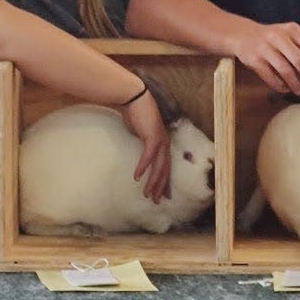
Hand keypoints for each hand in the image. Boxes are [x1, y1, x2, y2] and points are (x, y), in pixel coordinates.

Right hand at [120, 89, 170, 203]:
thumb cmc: (135, 114)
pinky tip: (137, 177)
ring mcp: (160, 140)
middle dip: (160, 186)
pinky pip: (148, 156)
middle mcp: (164, 143)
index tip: (162, 195)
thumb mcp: (139, 133)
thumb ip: (142, 144)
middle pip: (165, 170)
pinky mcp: (153, 136)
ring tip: (148, 194)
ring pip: (159, 166)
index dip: (164, 182)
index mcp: (162, 143)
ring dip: (153, 181)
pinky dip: (143, 167)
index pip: (165, 166)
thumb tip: (139, 156)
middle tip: (155, 201)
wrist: (133, 98)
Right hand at [231, 21, 299, 94]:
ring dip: (295, 83)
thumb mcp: (288, 34)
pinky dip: (279, 85)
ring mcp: (264, 48)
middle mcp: (278, 37)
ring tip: (299, 90)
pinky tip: (285, 89)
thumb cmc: (272, 37)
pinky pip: (270, 77)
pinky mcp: (254, 60)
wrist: (243, 35)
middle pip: (299, 60)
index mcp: (291, 29)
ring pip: (285, 70)